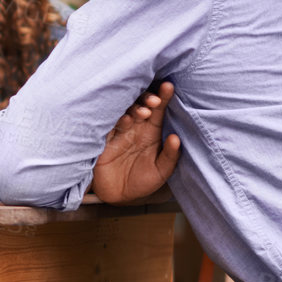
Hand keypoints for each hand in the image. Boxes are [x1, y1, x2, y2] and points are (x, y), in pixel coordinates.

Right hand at [92, 81, 180, 204]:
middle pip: (141, 105)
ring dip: (134, 108)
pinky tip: (124, 120)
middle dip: (148, 98)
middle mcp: (136, 127)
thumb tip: (176, 139)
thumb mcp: (161, 172)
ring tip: (143, 112)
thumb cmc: (141, 181)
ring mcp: (119, 131)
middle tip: (154, 101)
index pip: (159, 109)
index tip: (169, 87)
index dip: (164, 97)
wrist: (117, 195)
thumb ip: (170, 157)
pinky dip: (116, 119)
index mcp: (151, 131)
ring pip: (125, 111)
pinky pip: (109, 124)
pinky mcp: (105, 138)